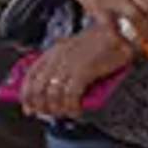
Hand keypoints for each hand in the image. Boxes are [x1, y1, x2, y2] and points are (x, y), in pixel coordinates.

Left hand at [19, 21, 135, 117]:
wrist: (120, 33)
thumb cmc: (101, 43)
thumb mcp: (75, 50)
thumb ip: (63, 66)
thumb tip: (55, 90)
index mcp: (54, 51)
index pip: (31, 75)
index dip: (27, 95)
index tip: (29, 108)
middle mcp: (58, 57)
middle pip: (39, 88)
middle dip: (41, 106)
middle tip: (50, 114)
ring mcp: (69, 64)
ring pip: (52, 95)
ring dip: (57, 109)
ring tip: (65, 113)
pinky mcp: (83, 71)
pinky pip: (70, 96)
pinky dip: (71, 107)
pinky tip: (76, 111)